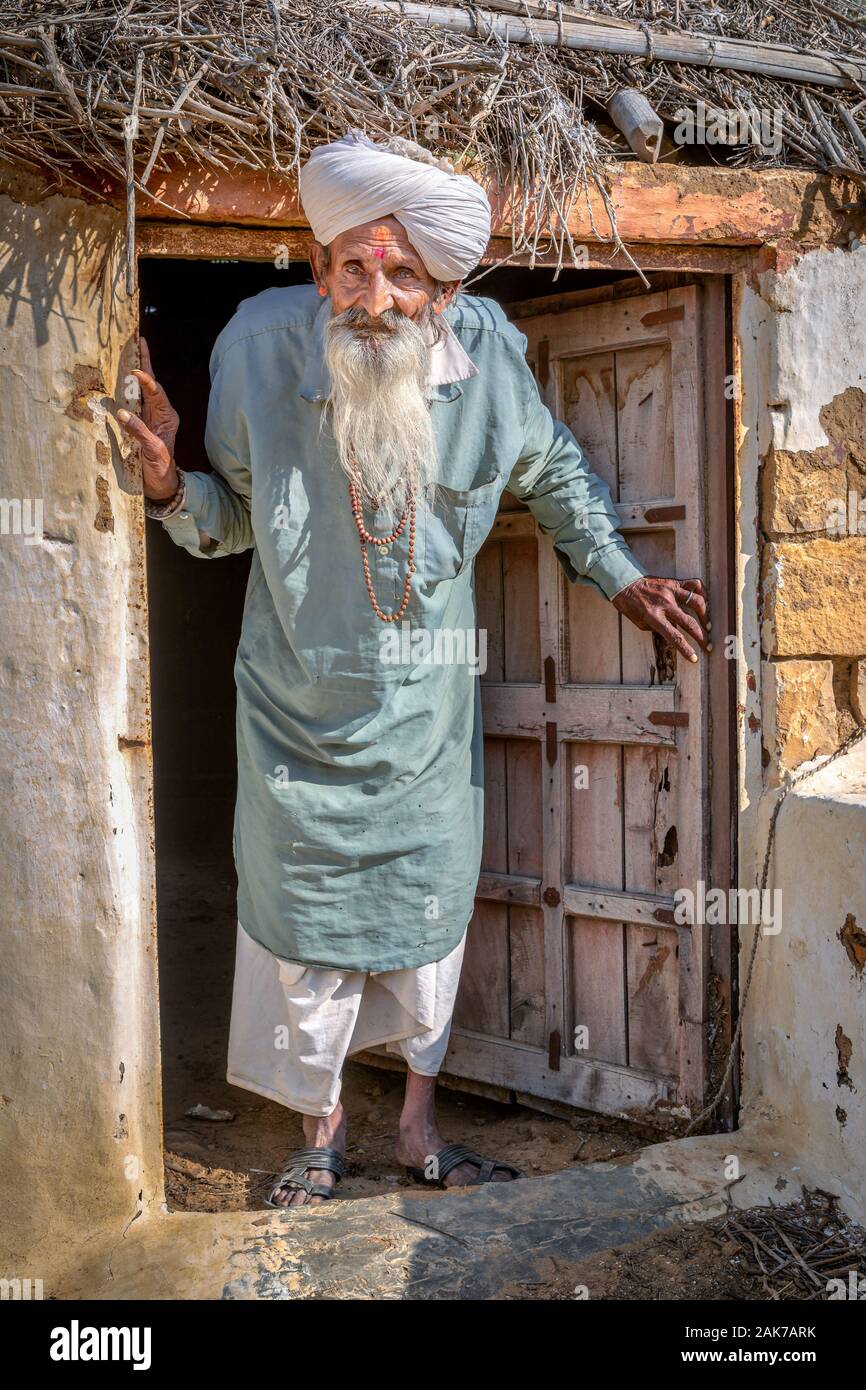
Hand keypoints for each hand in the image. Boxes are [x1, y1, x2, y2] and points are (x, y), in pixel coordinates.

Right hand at [117, 337, 180, 499]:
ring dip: (135, 369)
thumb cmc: (160, 467)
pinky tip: (118, 375)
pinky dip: (125, 386)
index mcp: (167, 417)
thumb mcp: (152, 450)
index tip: (137, 370)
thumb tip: (123, 415)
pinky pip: (132, 400)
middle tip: (138, 340)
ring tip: (130, 349)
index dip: (147, 381)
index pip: (157, 393)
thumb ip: (139, 432)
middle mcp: (159, 412)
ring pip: (141, 389)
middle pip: (151, 383)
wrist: (160, 482)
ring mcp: (149, 415)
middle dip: (144, 362)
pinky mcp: (139, 421)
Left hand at [611, 577, 710, 663]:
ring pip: (697, 602)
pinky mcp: (674, 582)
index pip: (674, 637)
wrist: (624, 582)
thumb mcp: (639, 623)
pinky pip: (694, 585)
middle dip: (702, 637)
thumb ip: (656, 629)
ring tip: (708, 625)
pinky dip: (701, 593)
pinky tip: (703, 601)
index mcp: (654, 617)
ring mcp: (671, 591)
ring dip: (705, 616)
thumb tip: (672, 633)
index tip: (695, 658)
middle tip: (708, 646)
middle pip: (690, 623)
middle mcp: (665, 604)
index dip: (686, 649)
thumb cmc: (629, 605)